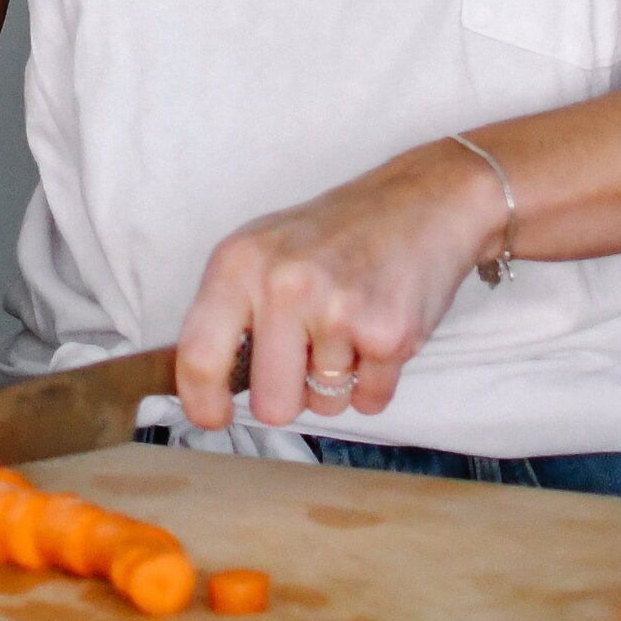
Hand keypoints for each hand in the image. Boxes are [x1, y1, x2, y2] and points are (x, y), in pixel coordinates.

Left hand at [172, 140, 508, 431]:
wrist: (421, 203)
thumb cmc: (337, 234)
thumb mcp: (264, 251)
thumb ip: (230, 312)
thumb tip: (201, 384)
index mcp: (240, 262)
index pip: (199, 353)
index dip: (201, 400)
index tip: (212, 418)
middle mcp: (283, 283)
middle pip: (270, 405)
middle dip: (290, 397)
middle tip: (307, 355)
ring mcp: (337, 308)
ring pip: (324, 406)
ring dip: (338, 383)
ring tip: (350, 327)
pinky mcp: (387, 332)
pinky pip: (370, 401)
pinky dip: (376, 382)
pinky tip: (378, 332)